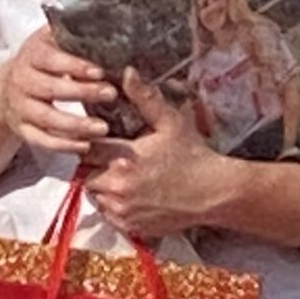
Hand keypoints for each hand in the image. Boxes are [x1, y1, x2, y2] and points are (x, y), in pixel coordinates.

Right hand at [0, 27, 116, 156]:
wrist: (6, 86)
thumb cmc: (43, 60)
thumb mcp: (51, 40)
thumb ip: (72, 32)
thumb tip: (104, 15)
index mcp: (32, 55)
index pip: (52, 60)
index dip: (74, 66)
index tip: (99, 71)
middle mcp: (22, 80)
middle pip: (50, 89)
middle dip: (82, 93)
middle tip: (111, 95)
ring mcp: (20, 106)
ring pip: (46, 118)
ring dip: (75, 125)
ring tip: (103, 128)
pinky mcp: (21, 128)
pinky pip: (40, 140)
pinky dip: (61, 145)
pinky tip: (85, 146)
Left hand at [85, 70, 236, 242]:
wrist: (214, 193)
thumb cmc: (193, 155)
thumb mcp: (171, 123)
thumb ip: (145, 98)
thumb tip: (128, 72)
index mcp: (122, 159)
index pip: (85, 149)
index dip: (88, 142)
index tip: (98, 139)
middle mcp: (117, 187)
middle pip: (85, 174)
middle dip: (94, 166)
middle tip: (113, 159)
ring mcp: (122, 210)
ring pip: (95, 195)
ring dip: (103, 186)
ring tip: (124, 176)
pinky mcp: (130, 226)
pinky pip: (109, 215)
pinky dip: (115, 205)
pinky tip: (134, 194)